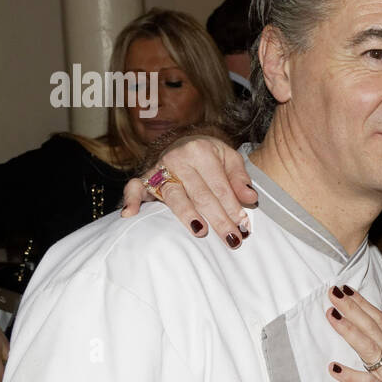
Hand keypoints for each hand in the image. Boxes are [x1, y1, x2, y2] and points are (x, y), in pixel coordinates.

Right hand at [121, 134, 256, 245]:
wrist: (185, 143)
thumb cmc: (210, 155)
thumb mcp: (229, 159)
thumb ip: (239, 178)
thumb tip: (250, 198)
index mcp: (201, 151)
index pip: (220, 187)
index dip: (233, 208)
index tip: (243, 227)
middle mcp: (179, 158)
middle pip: (201, 195)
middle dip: (218, 219)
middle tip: (232, 239)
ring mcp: (160, 168)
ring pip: (175, 196)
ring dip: (188, 216)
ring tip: (201, 232)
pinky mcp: (146, 178)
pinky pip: (134, 188)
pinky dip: (131, 200)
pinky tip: (131, 215)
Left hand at [325, 286, 381, 381]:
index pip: (378, 319)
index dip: (361, 303)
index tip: (344, 288)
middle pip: (371, 327)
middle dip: (351, 308)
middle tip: (333, 292)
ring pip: (368, 348)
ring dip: (349, 331)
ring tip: (332, 316)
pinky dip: (350, 375)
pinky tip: (333, 368)